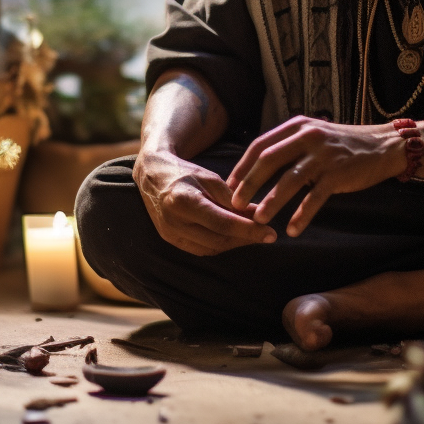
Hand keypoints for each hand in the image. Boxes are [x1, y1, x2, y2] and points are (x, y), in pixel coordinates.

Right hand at [134, 147, 277, 255]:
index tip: (271, 233)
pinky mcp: (170, 241)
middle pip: (218, 240)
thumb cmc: (184, 173)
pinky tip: (233, 237)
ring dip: (235, 244)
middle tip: (266, 235)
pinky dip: (220, 245)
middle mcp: (174, 222)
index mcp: (183, 201)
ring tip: (252, 235)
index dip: (249, 231)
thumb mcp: (210, 179)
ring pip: (211, 249)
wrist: (152, 176)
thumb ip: (234, 199)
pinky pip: (201, 250)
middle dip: (246, 239)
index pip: (223, 223)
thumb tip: (260, 216)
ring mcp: (170, 234)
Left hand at [226, 116, 404, 236]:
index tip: (229, 185)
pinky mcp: (339, 173)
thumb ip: (288, 145)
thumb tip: (257, 167)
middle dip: (249, 184)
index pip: (260, 145)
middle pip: (268, 160)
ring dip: (271, 202)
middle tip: (235, 203)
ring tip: (259, 219)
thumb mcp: (313, 134)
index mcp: (297, 126)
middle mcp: (308, 136)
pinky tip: (293, 230)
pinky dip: (302, 215)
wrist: (383, 146)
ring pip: (289, 180)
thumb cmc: (343, 145)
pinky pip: (315, 198)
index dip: (242, 166)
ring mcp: (324, 155)